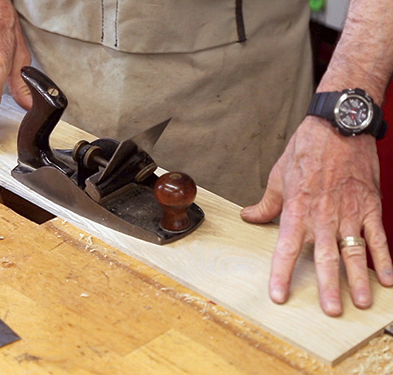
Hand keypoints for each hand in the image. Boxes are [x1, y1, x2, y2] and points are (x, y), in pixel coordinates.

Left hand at [241, 116, 392, 315]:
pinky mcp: (370, 206)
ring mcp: (350, 213)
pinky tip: (388, 278)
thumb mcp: (278, 176)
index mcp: (298, 210)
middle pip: (325, 258)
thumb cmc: (306, 150)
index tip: (279, 295)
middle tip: (331, 310)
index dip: (282, 274)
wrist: (338, 127)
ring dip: (360, 279)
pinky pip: (379, 237)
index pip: (287, 248)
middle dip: (328, 287)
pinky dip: (384, 258)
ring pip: (355, 252)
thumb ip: (266, 203)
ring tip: (362, 302)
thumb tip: (249, 216)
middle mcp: (324, 216)